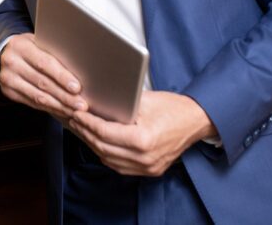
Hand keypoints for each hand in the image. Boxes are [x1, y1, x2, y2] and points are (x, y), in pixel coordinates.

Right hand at [0, 33, 85, 118]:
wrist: (3, 52)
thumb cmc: (28, 47)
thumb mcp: (38, 42)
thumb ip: (53, 53)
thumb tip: (79, 70)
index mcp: (21, 47)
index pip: (44, 64)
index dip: (61, 77)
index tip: (77, 88)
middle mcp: (12, 63)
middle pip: (42, 83)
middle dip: (64, 96)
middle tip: (81, 104)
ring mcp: (8, 79)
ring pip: (37, 96)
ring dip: (59, 106)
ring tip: (74, 111)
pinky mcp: (8, 92)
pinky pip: (32, 103)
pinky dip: (49, 108)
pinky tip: (61, 110)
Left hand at [69, 90, 215, 176]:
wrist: (196, 121)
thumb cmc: (172, 107)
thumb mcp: (144, 100)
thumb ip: (120, 105)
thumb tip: (95, 102)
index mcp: (143, 139)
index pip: (105, 133)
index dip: (87, 123)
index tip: (77, 114)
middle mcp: (145, 157)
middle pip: (104, 148)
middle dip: (86, 133)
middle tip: (75, 120)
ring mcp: (148, 167)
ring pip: (110, 160)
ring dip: (94, 145)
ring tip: (83, 130)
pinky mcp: (151, 170)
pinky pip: (121, 166)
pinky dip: (107, 155)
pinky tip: (99, 143)